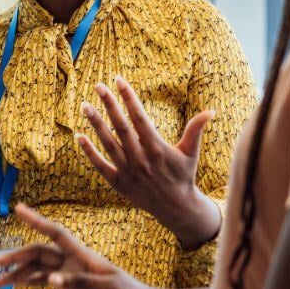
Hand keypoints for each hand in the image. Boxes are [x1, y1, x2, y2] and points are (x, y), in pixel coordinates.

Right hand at [0, 203, 151, 288]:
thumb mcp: (106, 287)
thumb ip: (79, 283)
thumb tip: (51, 281)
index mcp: (82, 254)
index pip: (54, 232)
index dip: (36, 220)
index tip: (17, 208)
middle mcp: (71, 260)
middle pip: (36, 253)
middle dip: (13, 257)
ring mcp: (68, 273)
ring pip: (36, 269)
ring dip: (15, 274)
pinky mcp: (69, 286)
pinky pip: (43, 281)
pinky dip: (28, 281)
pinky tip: (15, 284)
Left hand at [77, 76, 219, 247]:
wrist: (176, 208)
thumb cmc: (183, 175)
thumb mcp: (191, 152)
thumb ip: (196, 130)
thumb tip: (211, 111)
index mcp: (157, 147)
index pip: (139, 117)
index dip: (128, 97)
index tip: (119, 80)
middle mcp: (141, 158)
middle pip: (121, 127)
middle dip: (109, 104)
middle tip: (99, 86)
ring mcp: (128, 171)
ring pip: (108, 143)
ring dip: (96, 124)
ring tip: (85, 105)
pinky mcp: (118, 183)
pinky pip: (100, 165)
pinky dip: (89, 152)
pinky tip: (78, 136)